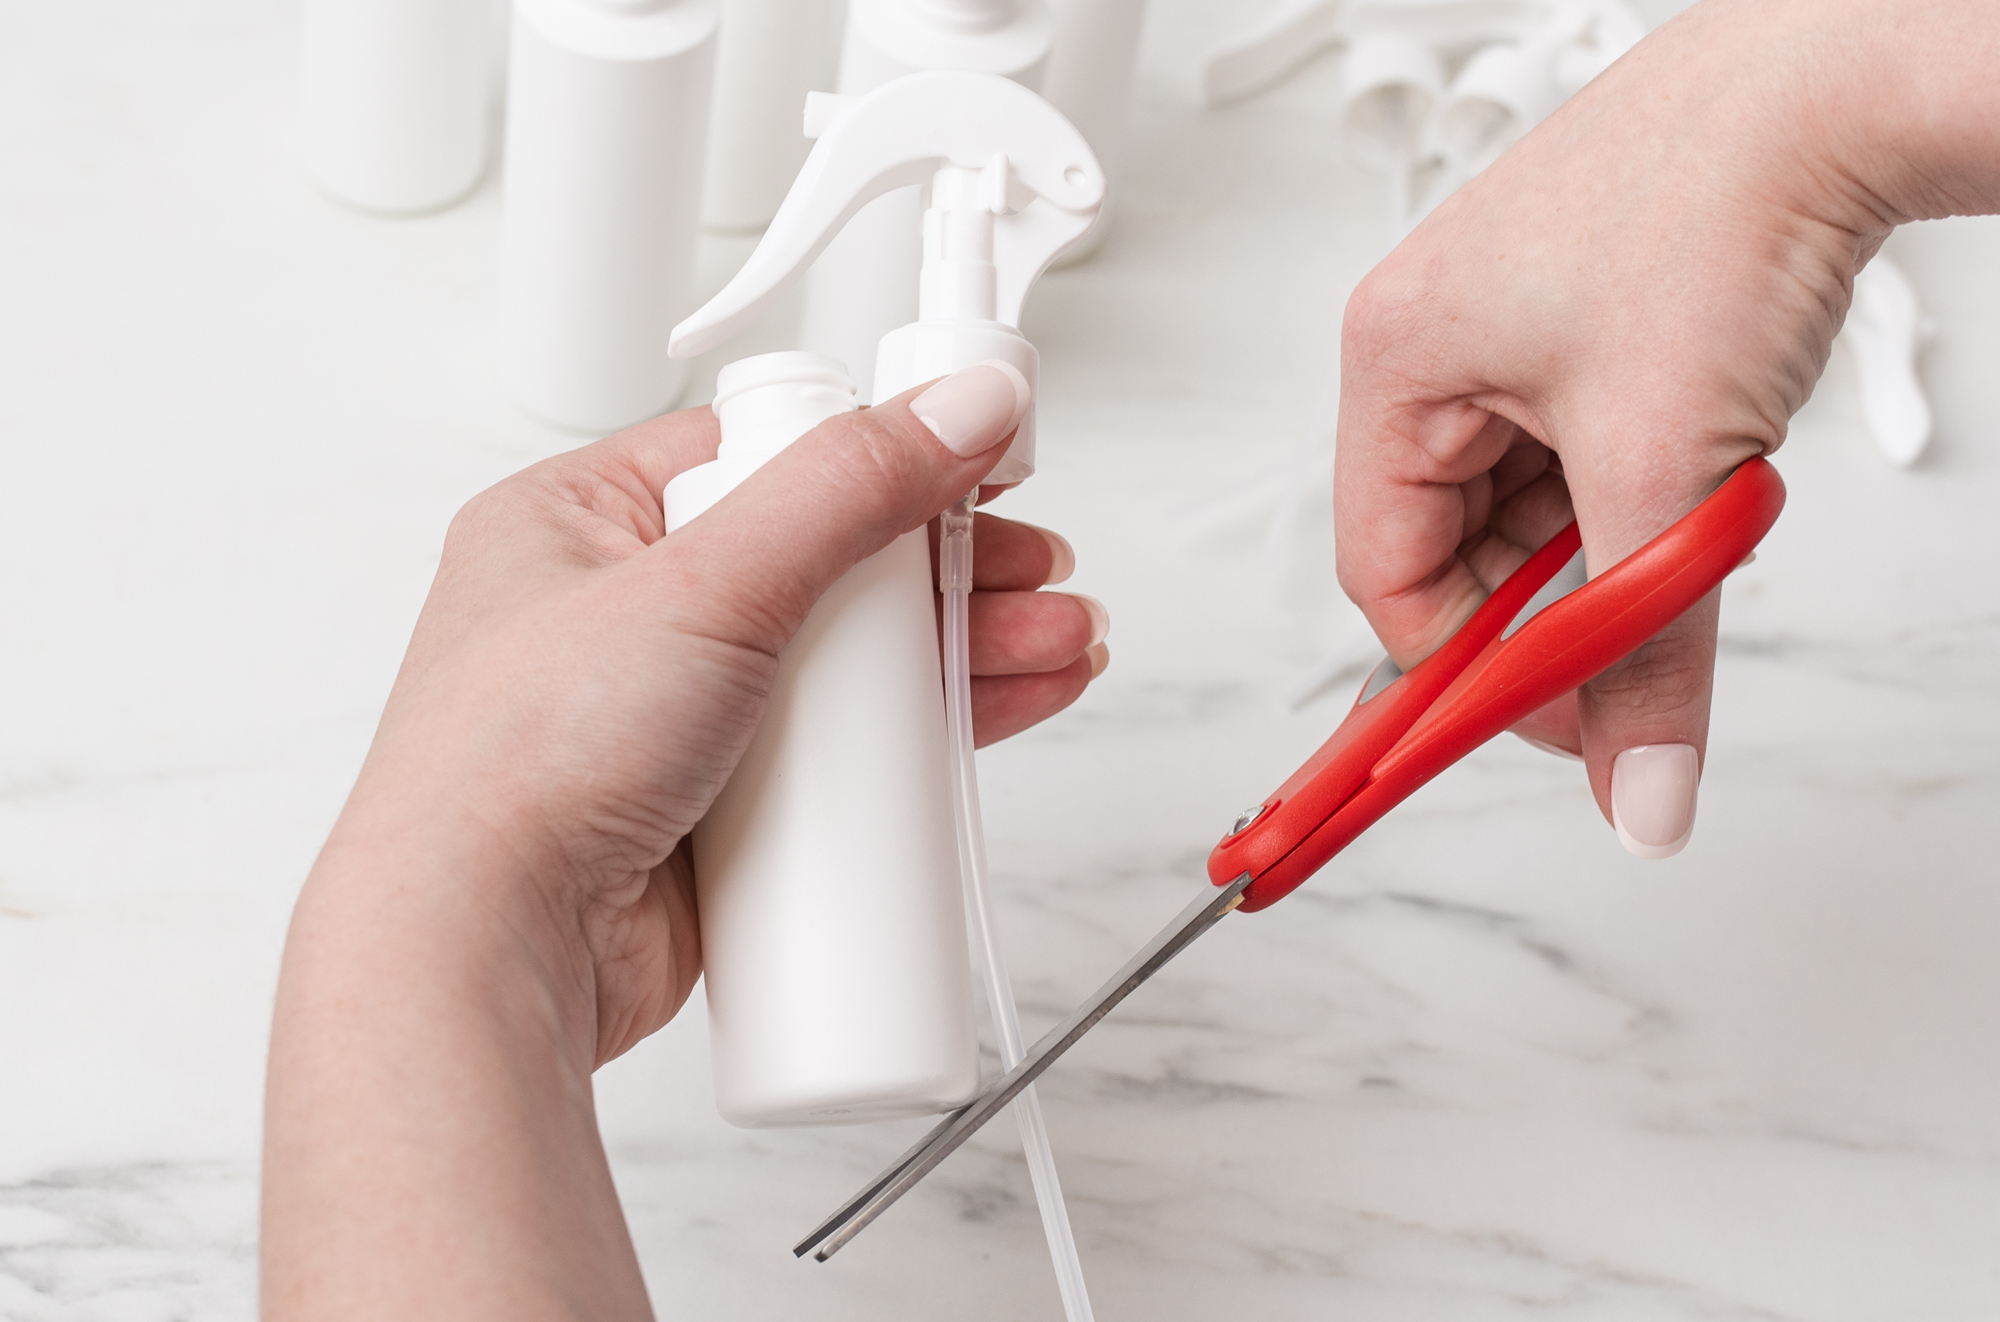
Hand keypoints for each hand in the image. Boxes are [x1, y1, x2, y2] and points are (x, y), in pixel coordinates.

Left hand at [264, 365, 1108, 1319]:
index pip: (768, 450)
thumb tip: (959, 406)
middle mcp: (627, 614)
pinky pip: (837, 754)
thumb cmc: (520, 768)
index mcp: (587, 521)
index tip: (980, 462)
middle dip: (951, 570)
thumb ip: (848, 485)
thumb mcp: (707, 584)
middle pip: (829, 560)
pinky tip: (993, 712)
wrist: (485, 957)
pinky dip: (918, 736)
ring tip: (1057, 646)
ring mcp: (675, 717)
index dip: (882, 449)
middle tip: (1035, 574)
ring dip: (959, 649)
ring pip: (847, 662)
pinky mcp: (715, 809)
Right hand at [1334, 0, 1999, 856]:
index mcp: (1396, 360)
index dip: (1464, 672)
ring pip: (1530, 503)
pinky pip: (1579, 447)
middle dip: (1555, 602)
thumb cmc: (1718, 206)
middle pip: (1457, 546)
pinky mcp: (1579, 311)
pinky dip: (1637, 485)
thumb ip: (1645, 656)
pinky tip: (1700, 466)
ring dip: (1609, 540)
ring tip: (1692, 514)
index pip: (1388, 575)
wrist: (1835, 83)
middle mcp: (1433, 339)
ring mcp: (1507, 322)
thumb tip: (1640, 791)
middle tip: (1640, 641)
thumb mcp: (1667, 473)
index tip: (1547, 725)